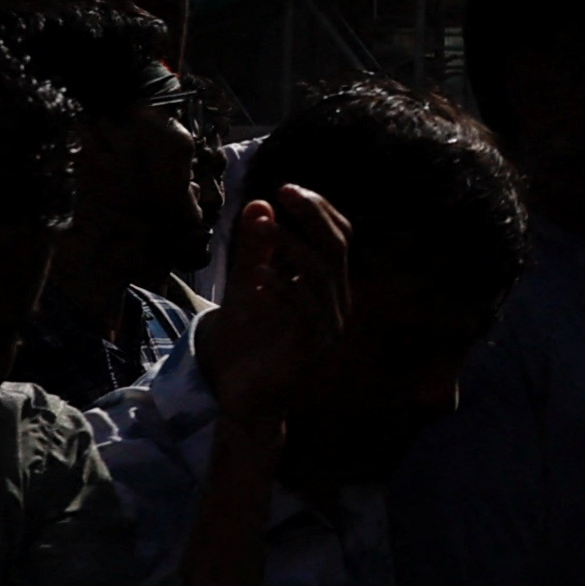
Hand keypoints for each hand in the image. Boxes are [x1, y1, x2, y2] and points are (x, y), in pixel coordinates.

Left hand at [202, 183, 352, 434]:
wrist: (245, 396)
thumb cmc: (249, 342)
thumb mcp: (246, 285)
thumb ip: (254, 249)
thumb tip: (260, 203)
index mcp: (329, 285)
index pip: (339, 236)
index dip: (318, 209)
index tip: (286, 189)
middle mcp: (337, 301)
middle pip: (337, 247)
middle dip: (312, 216)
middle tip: (283, 193)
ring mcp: (328, 325)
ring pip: (322, 273)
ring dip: (290, 246)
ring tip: (262, 230)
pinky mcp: (312, 346)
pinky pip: (306, 309)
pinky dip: (282, 288)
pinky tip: (257, 278)